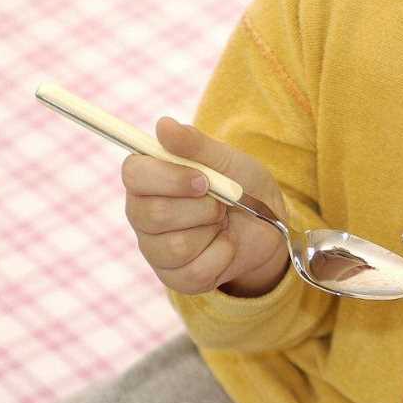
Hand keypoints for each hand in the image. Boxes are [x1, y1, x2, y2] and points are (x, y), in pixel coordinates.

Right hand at [122, 117, 289, 296]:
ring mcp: (156, 249)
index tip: (203, 179)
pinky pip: (195, 271)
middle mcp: (142, 213)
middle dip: (200, 208)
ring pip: (175, 246)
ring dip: (212, 230)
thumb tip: (163, 125)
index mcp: (148, 178)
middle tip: (220, 202)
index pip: (133, 174)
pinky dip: (222, 255)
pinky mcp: (176, 277)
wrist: (269, 224)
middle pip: (153, 214)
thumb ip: (195, 144)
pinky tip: (225, 245)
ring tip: (221, 221)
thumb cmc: (242, 185)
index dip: (169, 178)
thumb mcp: (227, 159)